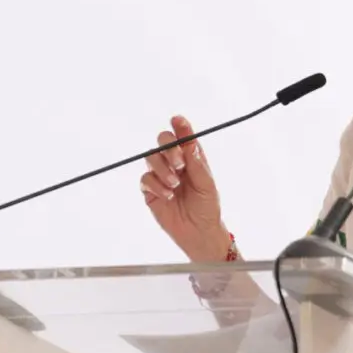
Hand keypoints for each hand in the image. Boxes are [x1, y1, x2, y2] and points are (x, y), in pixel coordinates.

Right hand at [139, 115, 231, 261]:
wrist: (198, 232)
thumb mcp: (207, 185)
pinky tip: (168, 196)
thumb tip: (190, 144)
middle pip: (162, 141)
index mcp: (191, 158)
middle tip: (179, 164)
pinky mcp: (150, 190)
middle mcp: (174, 163)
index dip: (180, 126)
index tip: (178, 120)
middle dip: (169, 148)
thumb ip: (197, 164)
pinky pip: (145, 179)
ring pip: (151, 158)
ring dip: (163, 169)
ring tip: (175, 185)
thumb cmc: (207, 208)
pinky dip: (156, 186)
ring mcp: (160, 175)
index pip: (184, 136)